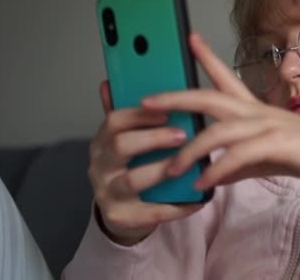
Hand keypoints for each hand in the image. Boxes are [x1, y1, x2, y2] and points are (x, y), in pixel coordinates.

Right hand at [87, 80, 204, 245]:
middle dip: (154, 138)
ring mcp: (108, 192)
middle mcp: (100, 165)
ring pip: (134, 180)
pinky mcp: (122, 217)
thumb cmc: (130, 168)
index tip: (167, 109)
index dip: (141, 114)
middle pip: (121, 146)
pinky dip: (177, 206)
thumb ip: (128, 116)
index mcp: (103, 141)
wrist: (122, 213)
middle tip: (183, 135)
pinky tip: (199, 199)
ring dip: (163, 170)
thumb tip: (112, 82)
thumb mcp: (126, 140)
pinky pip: (152, 212)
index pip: (114, 120)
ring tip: (188, 165)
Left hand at [141, 33, 299, 211]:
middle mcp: (259, 112)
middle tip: (146, 100)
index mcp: (256, 110)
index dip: (207, 58)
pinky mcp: (279, 143)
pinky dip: (218, 169)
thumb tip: (210, 175)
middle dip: (176, 97)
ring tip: (170, 169)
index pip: (227, 78)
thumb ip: (237, 164)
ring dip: (190, 151)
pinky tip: (202, 182)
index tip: (189, 39)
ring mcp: (269, 125)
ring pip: (219, 130)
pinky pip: (240, 155)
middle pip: (210, 97)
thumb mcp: (266, 159)